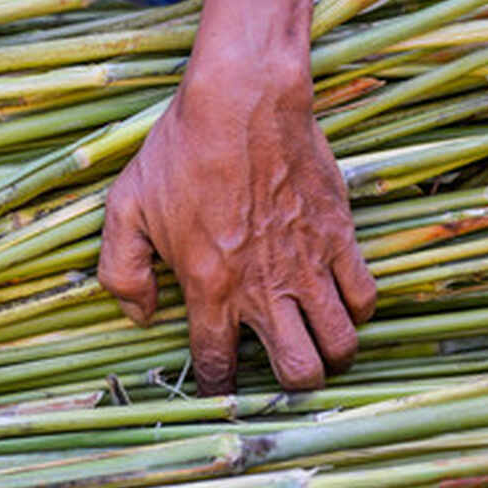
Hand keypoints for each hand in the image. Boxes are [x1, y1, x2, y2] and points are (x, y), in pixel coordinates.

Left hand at [98, 63, 375, 394]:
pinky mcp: (340, 237)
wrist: (244, 100)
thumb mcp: (125, 209)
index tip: (219, 385)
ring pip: (340, 344)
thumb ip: (122, 273)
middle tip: (278, 368)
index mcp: (210, 288)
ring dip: (329, 355)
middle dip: (289, 385)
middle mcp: (264, 287)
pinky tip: (337, 303)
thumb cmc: (180, 151)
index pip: (219, 366)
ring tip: (313, 344)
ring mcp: (308, 265)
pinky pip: (366, 297)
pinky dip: (356, 312)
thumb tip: (140, 316)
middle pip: (298, 371)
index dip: (217, 387)